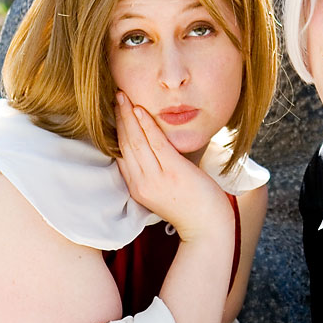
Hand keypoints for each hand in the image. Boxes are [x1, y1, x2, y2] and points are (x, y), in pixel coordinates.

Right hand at [115, 92, 231, 242]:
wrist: (207, 226)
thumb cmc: (190, 206)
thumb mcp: (163, 189)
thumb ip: (153, 171)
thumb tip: (150, 147)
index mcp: (136, 187)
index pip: (120, 153)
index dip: (116, 129)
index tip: (114, 110)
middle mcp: (141, 183)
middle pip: (124, 144)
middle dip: (119, 117)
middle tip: (115, 96)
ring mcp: (156, 179)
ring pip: (136, 140)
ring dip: (128, 116)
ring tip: (123, 96)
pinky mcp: (173, 172)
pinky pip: (155, 143)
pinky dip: (146, 125)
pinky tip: (140, 110)